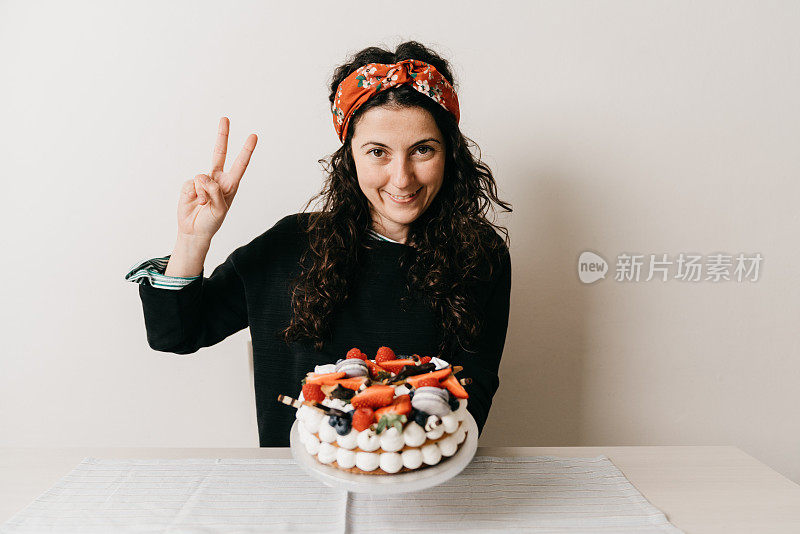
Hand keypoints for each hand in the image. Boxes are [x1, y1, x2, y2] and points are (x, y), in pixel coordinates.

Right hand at [176, 117, 256, 240]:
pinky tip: (195, 202)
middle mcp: (217, 179)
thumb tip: (204, 177)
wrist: (194, 230)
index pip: (240, 164)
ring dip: (203, 193)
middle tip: (225, 118)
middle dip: (222, 136)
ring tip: (204, 204)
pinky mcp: (189, 184)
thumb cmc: (211, 222)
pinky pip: (192, 184)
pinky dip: (194, 194)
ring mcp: (202, 181)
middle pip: (219, 153)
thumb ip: (216, 192)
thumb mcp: (220, 210)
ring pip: (203, 177)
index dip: (246, 150)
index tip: (253, 136)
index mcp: (230, 184)